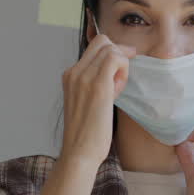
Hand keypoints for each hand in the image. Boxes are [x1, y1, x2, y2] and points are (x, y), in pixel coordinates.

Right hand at [60, 33, 135, 169]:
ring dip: (122, 65)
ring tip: (117, 89)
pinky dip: (124, 70)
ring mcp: (84, 77)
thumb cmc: (86, 135)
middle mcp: (74, 72)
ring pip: (110, 48)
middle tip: (121, 78)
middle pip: (102, 41)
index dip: (111, 54)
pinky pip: (116, 59)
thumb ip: (94, 86)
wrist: (79, 153)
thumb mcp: (86, 103)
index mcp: (70, 76)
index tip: (119, 71)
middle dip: (119, 55)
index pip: (94, 48)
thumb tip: (113, 76)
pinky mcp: (98, 85)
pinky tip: (119, 90)